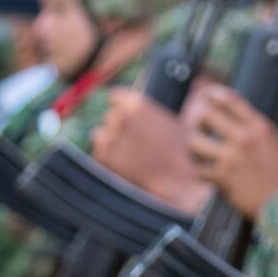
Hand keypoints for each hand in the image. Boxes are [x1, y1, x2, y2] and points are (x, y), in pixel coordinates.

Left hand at [92, 89, 210, 212]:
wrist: (174, 179)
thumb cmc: (178, 151)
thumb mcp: (172, 123)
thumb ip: (150, 112)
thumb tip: (132, 106)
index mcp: (137, 104)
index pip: (116, 97)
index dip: (120, 106)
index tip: (125, 116)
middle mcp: (121, 117)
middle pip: (110, 116)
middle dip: (119, 127)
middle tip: (136, 140)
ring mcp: (110, 137)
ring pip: (100, 134)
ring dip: (111, 141)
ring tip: (131, 153)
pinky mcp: (104, 156)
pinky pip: (99, 152)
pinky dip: (109, 158)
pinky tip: (126, 163)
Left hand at [190, 82, 277, 218]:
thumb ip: (277, 134)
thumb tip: (269, 129)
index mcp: (261, 128)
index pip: (231, 101)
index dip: (214, 94)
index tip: (207, 94)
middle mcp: (243, 139)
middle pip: (206, 116)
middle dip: (198, 117)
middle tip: (197, 122)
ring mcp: (231, 158)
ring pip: (195, 142)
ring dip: (192, 144)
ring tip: (195, 147)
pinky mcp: (222, 178)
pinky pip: (199, 169)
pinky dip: (199, 170)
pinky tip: (203, 171)